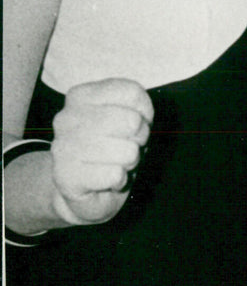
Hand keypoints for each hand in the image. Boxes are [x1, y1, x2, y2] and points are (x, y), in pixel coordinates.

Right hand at [50, 78, 153, 225]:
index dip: (145, 112)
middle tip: (128, 146)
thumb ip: (135, 109)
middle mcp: (66, 118)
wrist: (87, 192)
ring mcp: (63, 148)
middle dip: (140, 138)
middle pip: (132, 121)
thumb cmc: (112, 147)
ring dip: (130, 161)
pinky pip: (115, 175)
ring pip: (127, 151)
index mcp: (80, 96)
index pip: (132, 92)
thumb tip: (136, 122)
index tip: (136, 123)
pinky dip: (119, 181)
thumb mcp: (127, 118)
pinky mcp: (65, 178)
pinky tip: (106, 180)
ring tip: (116, 163)